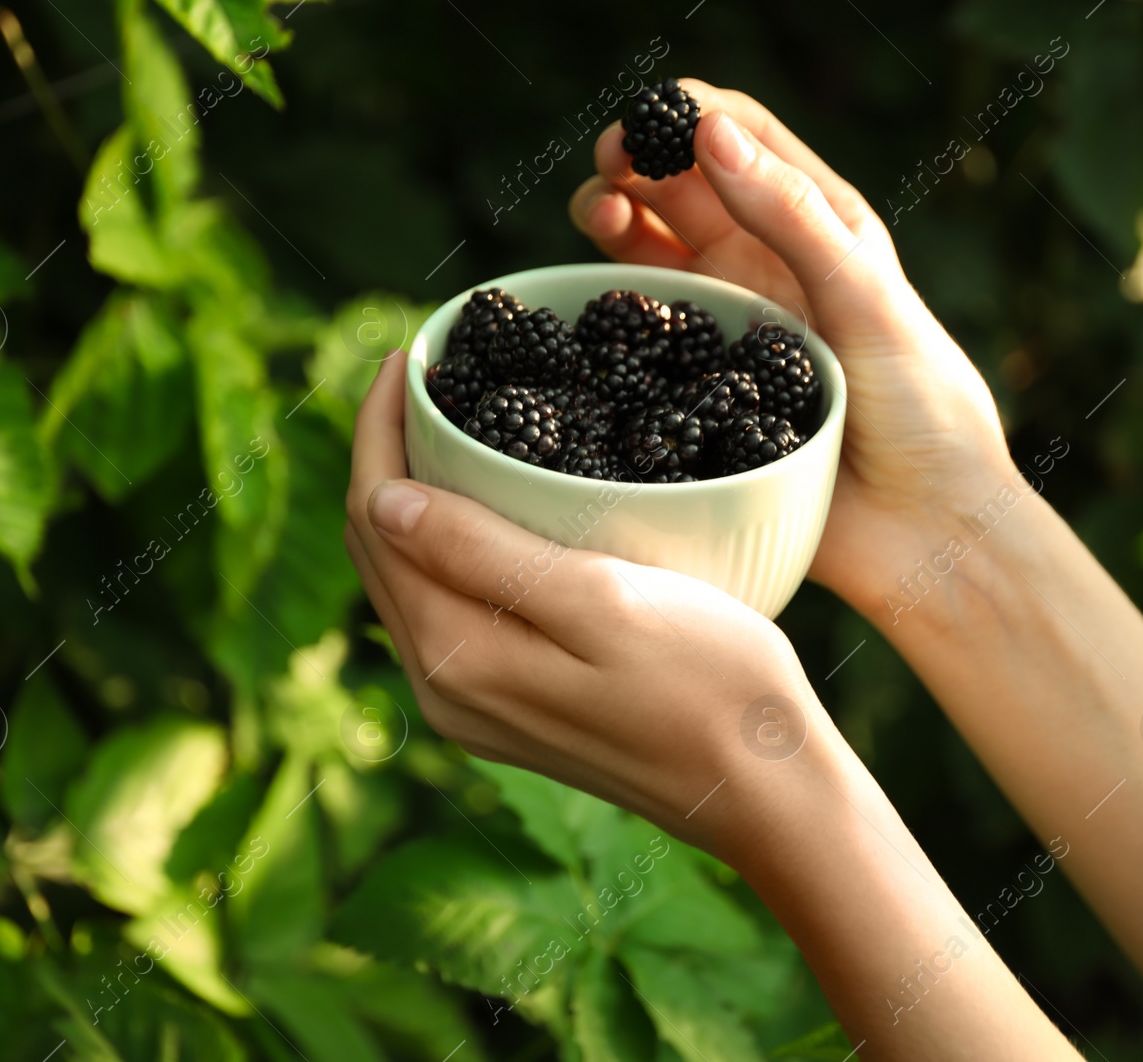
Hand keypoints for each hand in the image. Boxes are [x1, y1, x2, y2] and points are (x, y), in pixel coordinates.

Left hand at [344, 351, 832, 857]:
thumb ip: (481, 554)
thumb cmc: (709, 681)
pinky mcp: (510, 710)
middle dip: (386, 456)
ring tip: (446, 426)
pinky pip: (447, 610)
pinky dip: (446, 548)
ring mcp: (474, 706)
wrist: (765, 788)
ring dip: (411, 501)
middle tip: (426, 376)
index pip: (376, 517)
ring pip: (409, 580)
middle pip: (380, 549)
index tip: (410, 354)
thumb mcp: (599, 600)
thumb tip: (381, 499)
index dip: (378, 429)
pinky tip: (483, 510)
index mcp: (455, 653)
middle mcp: (445, 688)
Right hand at [570, 80, 1016, 607]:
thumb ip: (793, 217)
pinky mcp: (699, 391)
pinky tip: (598, 306)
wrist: (924, 536)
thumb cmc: (925, 412)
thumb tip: (710, 132)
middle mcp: (766, 267)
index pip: (739, 138)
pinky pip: (641, 337)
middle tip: (609, 170)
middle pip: (679, 187)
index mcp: (818, 225)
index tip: (648, 121)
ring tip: (600, 217)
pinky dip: (610, 310)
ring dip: (614, 219)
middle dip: (635, 161)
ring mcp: (728, 329)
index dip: (687, 114)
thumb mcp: (867, 300)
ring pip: (649, 252)